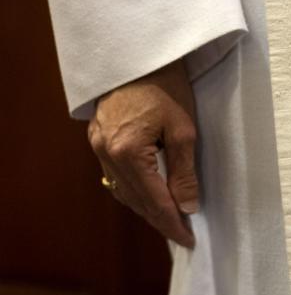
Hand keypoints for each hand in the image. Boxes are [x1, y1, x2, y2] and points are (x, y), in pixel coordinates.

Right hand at [88, 59, 197, 246]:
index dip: (173, 223)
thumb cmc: (165, 87)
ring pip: (124, 191)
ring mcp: (98, 146)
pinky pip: (116, 177)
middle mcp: (107, 153)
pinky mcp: (98, 139)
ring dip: (146, 208)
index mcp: (128, 152)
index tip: (189, 239)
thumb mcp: (184, 130)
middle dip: (160, 220)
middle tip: (182, 234)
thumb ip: (184, 172)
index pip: (154, 201)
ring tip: (170, 220)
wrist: (137, 55)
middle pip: (136, 200)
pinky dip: (134, 191)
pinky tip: (149, 197)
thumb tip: (188, 207)